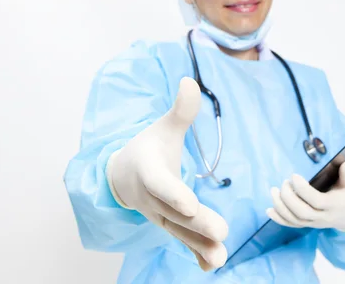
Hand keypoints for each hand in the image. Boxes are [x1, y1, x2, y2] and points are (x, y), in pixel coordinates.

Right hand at [106, 77, 228, 270]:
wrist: (124, 174)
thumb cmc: (149, 148)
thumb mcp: (163, 127)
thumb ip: (181, 110)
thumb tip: (191, 80)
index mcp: (149, 171)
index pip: (160, 184)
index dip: (173, 193)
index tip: (189, 203)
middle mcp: (152, 198)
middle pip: (174, 213)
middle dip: (197, 223)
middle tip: (221, 232)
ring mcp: (159, 216)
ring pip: (179, 232)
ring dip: (199, 245)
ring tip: (220, 257)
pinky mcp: (169, 226)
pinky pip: (181, 242)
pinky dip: (195, 254)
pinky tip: (211, 266)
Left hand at [266, 161, 344, 231]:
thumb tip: (344, 164)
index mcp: (333, 205)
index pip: (316, 200)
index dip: (303, 189)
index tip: (294, 175)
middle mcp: (322, 217)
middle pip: (302, 212)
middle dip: (288, 198)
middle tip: (284, 183)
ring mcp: (314, 223)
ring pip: (294, 219)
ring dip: (280, 206)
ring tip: (274, 190)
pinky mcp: (308, 225)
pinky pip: (291, 225)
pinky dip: (279, 219)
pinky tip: (269, 210)